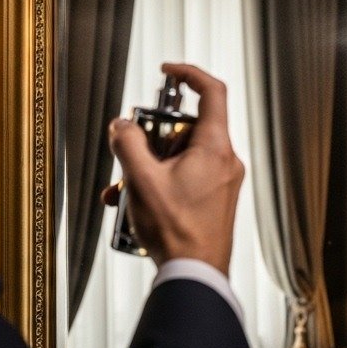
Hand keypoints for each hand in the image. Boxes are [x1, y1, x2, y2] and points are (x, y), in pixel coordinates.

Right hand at [99, 63, 244, 274]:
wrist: (196, 275)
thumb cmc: (177, 233)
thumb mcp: (142, 181)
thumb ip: (128, 145)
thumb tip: (121, 126)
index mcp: (215, 148)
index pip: (212, 92)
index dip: (189, 74)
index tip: (168, 72)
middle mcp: (225, 161)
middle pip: (188, 128)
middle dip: (153, 136)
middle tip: (132, 149)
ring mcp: (222, 181)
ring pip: (182, 156)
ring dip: (150, 165)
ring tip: (124, 186)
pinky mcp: (215, 199)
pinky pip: (186, 177)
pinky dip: (161, 182)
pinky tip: (134, 202)